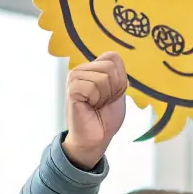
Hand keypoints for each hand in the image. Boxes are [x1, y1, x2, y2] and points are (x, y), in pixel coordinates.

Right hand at [60, 52, 127, 170]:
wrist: (97, 138)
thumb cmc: (106, 117)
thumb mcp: (118, 91)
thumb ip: (118, 72)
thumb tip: (114, 56)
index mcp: (93, 67)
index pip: (114, 57)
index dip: (120, 79)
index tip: (112, 94)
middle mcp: (82, 69)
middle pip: (110, 67)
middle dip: (114, 88)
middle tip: (104, 102)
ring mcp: (75, 77)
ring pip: (103, 77)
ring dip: (106, 96)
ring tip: (97, 105)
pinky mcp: (72, 88)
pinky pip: (93, 86)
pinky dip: (97, 100)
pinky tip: (90, 107)